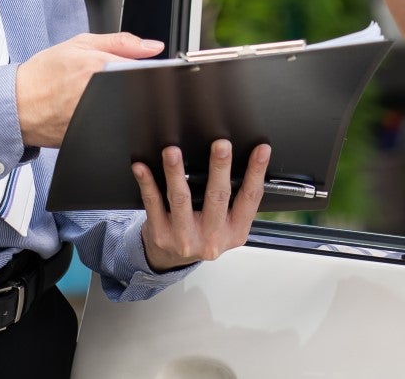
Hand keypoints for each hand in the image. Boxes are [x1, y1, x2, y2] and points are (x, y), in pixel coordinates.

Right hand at [15, 33, 162, 147]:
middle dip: (134, 87)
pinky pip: (113, 127)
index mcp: (98, 66)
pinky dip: (111, 119)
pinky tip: (95, 111)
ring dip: (123, 104)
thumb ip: (121, 42)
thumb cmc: (44, 74)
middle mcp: (98, 93)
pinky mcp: (91, 135)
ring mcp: (95, 116)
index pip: (143, 69)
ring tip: (102, 96)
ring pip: (128, 111)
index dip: (147, 71)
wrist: (17, 104)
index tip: (144, 71)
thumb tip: (154, 47)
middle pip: (137, 92)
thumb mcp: (80, 44)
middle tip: (116, 83)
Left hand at [135, 141, 271, 271]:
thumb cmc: (204, 233)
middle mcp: (212, 239)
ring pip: (181, 199)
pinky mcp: (161, 235)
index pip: (250, 198)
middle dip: (220, 168)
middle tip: (221, 145)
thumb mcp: (227, 225)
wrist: (172, 259)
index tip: (262, 150)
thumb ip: (235, 202)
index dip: (256, 172)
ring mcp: (184, 238)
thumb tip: (244, 159)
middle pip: (217, 197)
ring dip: (176, 172)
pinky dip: (147, 183)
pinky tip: (142, 168)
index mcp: (235, 232)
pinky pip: (153, 204)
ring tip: (173, 151)